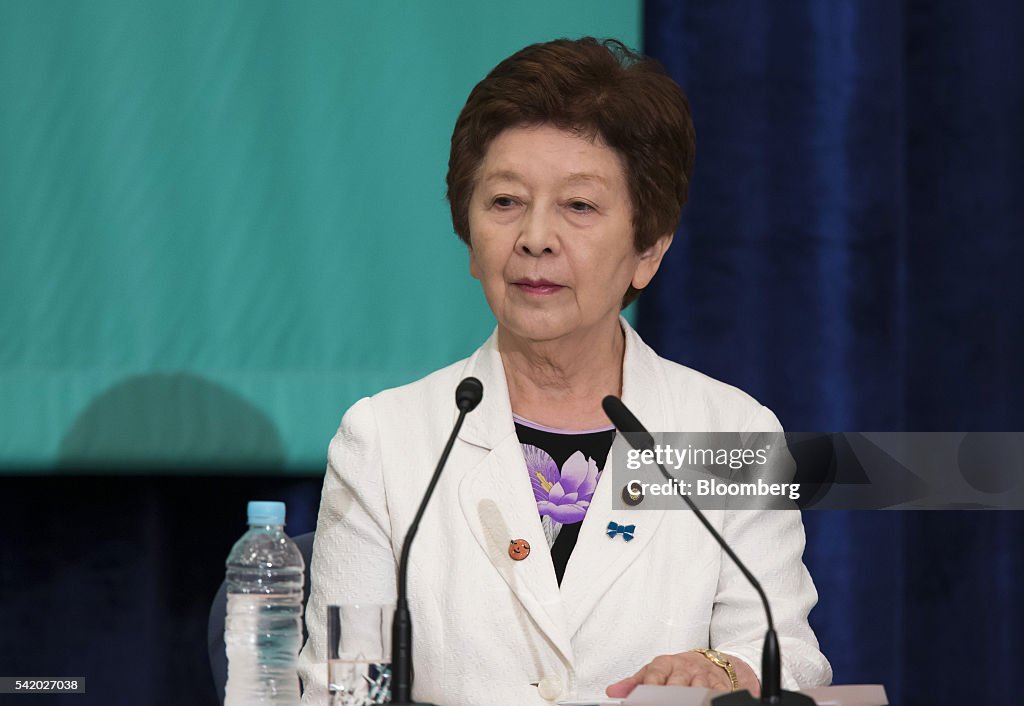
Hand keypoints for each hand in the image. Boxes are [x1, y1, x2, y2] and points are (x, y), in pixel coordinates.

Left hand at [605, 651, 760, 696]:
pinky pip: (715, 694)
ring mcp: (702, 677)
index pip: (655, 674)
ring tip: (681, 704)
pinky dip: (709, 699)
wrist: (708, 662)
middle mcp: (684, 669)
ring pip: (696, 690)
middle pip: (676, 685)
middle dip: (668, 697)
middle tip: (661, 704)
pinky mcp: (718, 686)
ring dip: (689, 700)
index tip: (642, 699)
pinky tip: (702, 702)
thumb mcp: (655, 671)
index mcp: (665, 663)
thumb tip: (612, 692)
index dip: (649, 688)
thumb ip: (634, 682)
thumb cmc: (677, 669)